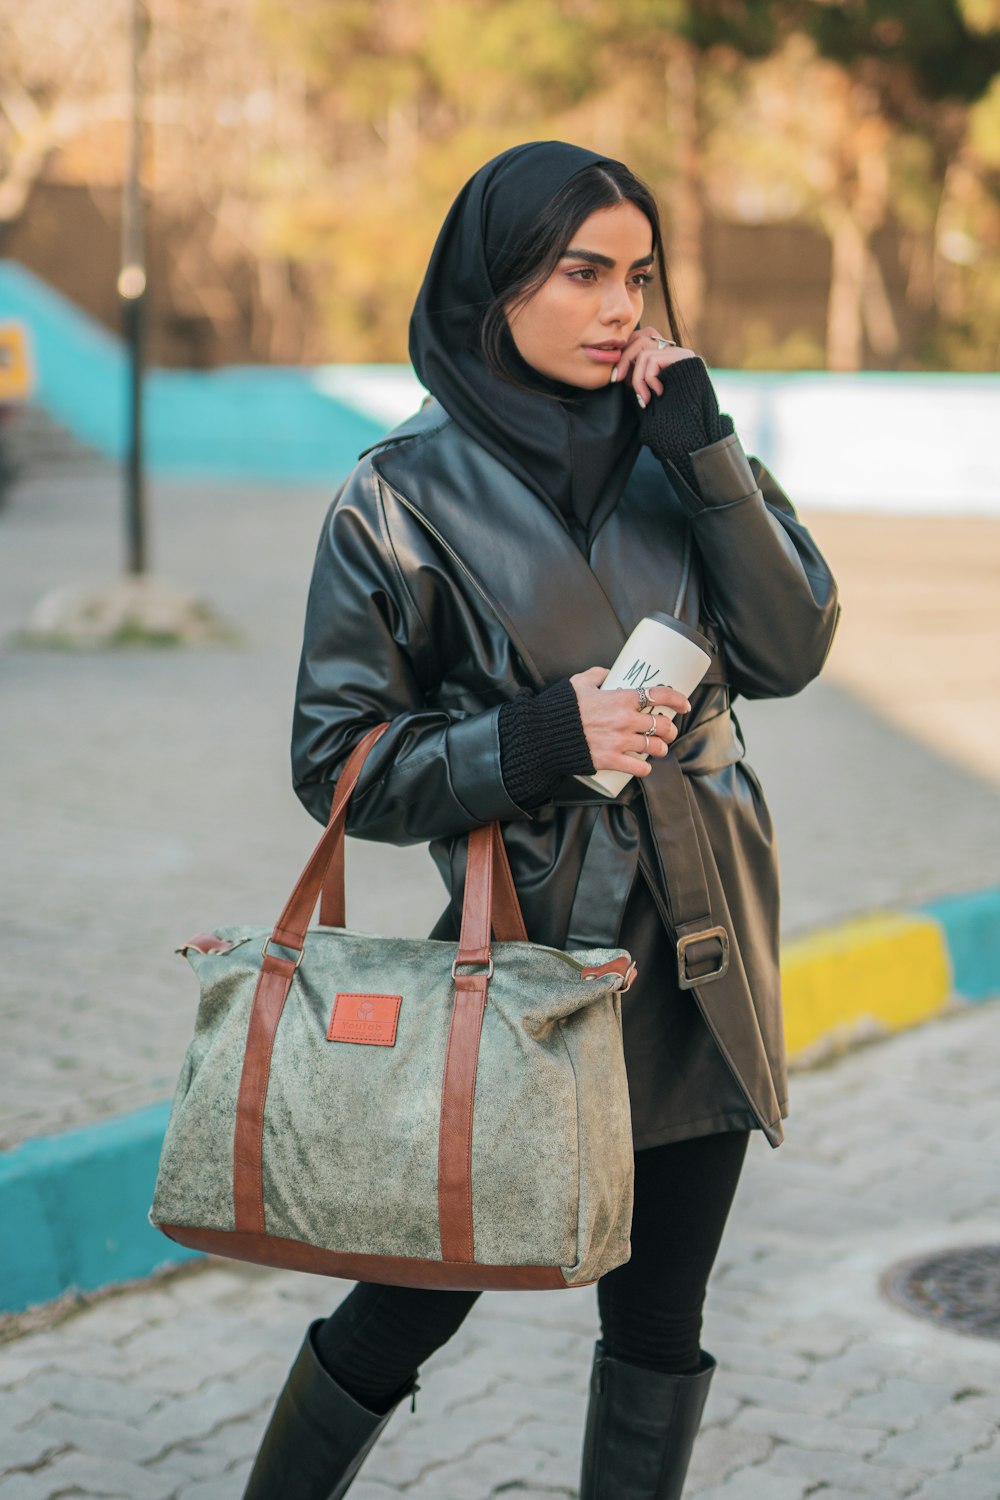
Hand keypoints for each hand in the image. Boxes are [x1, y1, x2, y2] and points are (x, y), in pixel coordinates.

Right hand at [570, 666, 690, 777]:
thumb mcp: (579, 683)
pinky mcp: (611, 760)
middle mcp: (624, 720)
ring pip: (655, 747)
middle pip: (663, 725)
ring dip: (661, 748)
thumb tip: (609, 672)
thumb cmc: (562, 708)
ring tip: (658, 748)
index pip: (659, 695)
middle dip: (670, 729)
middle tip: (668, 731)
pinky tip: (644, 766)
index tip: (685, 704)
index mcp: (620, 698)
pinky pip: (639, 768)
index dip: (678, 699)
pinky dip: (644, 768)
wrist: (545, 734)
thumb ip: (597, 674)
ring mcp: (619, 742)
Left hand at [611, 327, 698, 408]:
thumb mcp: (647, 392)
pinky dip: (649, 379)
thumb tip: (616, 371)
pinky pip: (653, 360)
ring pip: (644, 354)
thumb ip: (637, 377)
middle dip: (623, 361)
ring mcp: (679, 352)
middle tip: (616, 380)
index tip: (614, 378)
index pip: (639, 341)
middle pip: (640, 341)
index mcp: (663, 356)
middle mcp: (672, 351)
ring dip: (638, 378)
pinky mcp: (683, 356)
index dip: (624, 357)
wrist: (691, 421)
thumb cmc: (668, 412)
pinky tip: (658, 393)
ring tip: (643, 398)